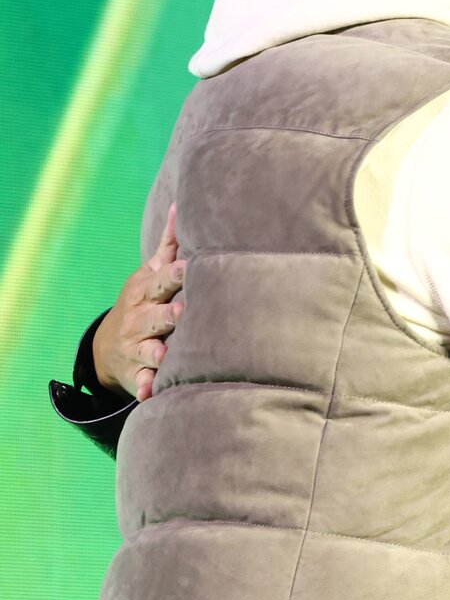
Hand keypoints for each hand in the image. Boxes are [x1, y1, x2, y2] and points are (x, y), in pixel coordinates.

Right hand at [91, 204, 184, 400]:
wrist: (107, 347)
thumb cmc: (145, 300)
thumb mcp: (150, 273)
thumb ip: (170, 245)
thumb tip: (181, 206)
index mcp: (147, 291)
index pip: (165, 280)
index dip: (179, 274)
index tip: (193, 266)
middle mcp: (140, 318)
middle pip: (158, 314)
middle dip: (169, 312)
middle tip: (183, 311)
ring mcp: (136, 346)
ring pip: (149, 349)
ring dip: (157, 351)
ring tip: (165, 354)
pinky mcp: (136, 373)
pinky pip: (140, 382)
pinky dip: (144, 388)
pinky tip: (149, 393)